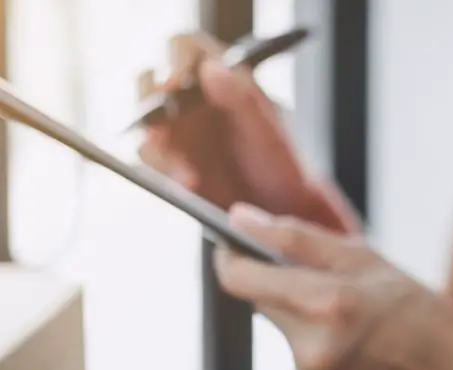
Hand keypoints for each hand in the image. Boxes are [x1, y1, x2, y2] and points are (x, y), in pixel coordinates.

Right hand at [137, 34, 351, 230]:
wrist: (279, 210)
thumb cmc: (280, 164)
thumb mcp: (269, 133)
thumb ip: (243, 99)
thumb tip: (212, 68)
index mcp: (219, 77)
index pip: (184, 48)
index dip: (174, 59)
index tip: (176, 81)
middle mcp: (190, 98)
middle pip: (150, 82)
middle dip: (150, 101)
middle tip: (162, 126)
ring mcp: (175, 128)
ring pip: (145, 123)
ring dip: (158, 145)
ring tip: (186, 172)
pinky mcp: (167, 159)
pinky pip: (150, 158)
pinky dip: (163, 170)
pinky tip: (188, 183)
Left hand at [213, 204, 452, 369]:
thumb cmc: (429, 322)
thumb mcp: (374, 264)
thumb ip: (302, 240)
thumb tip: (243, 219)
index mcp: (328, 303)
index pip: (240, 276)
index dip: (230, 253)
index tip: (237, 239)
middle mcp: (311, 345)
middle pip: (259, 299)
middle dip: (280, 280)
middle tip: (325, 275)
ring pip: (283, 325)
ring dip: (304, 311)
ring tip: (358, 316)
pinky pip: (300, 351)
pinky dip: (319, 339)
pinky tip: (361, 344)